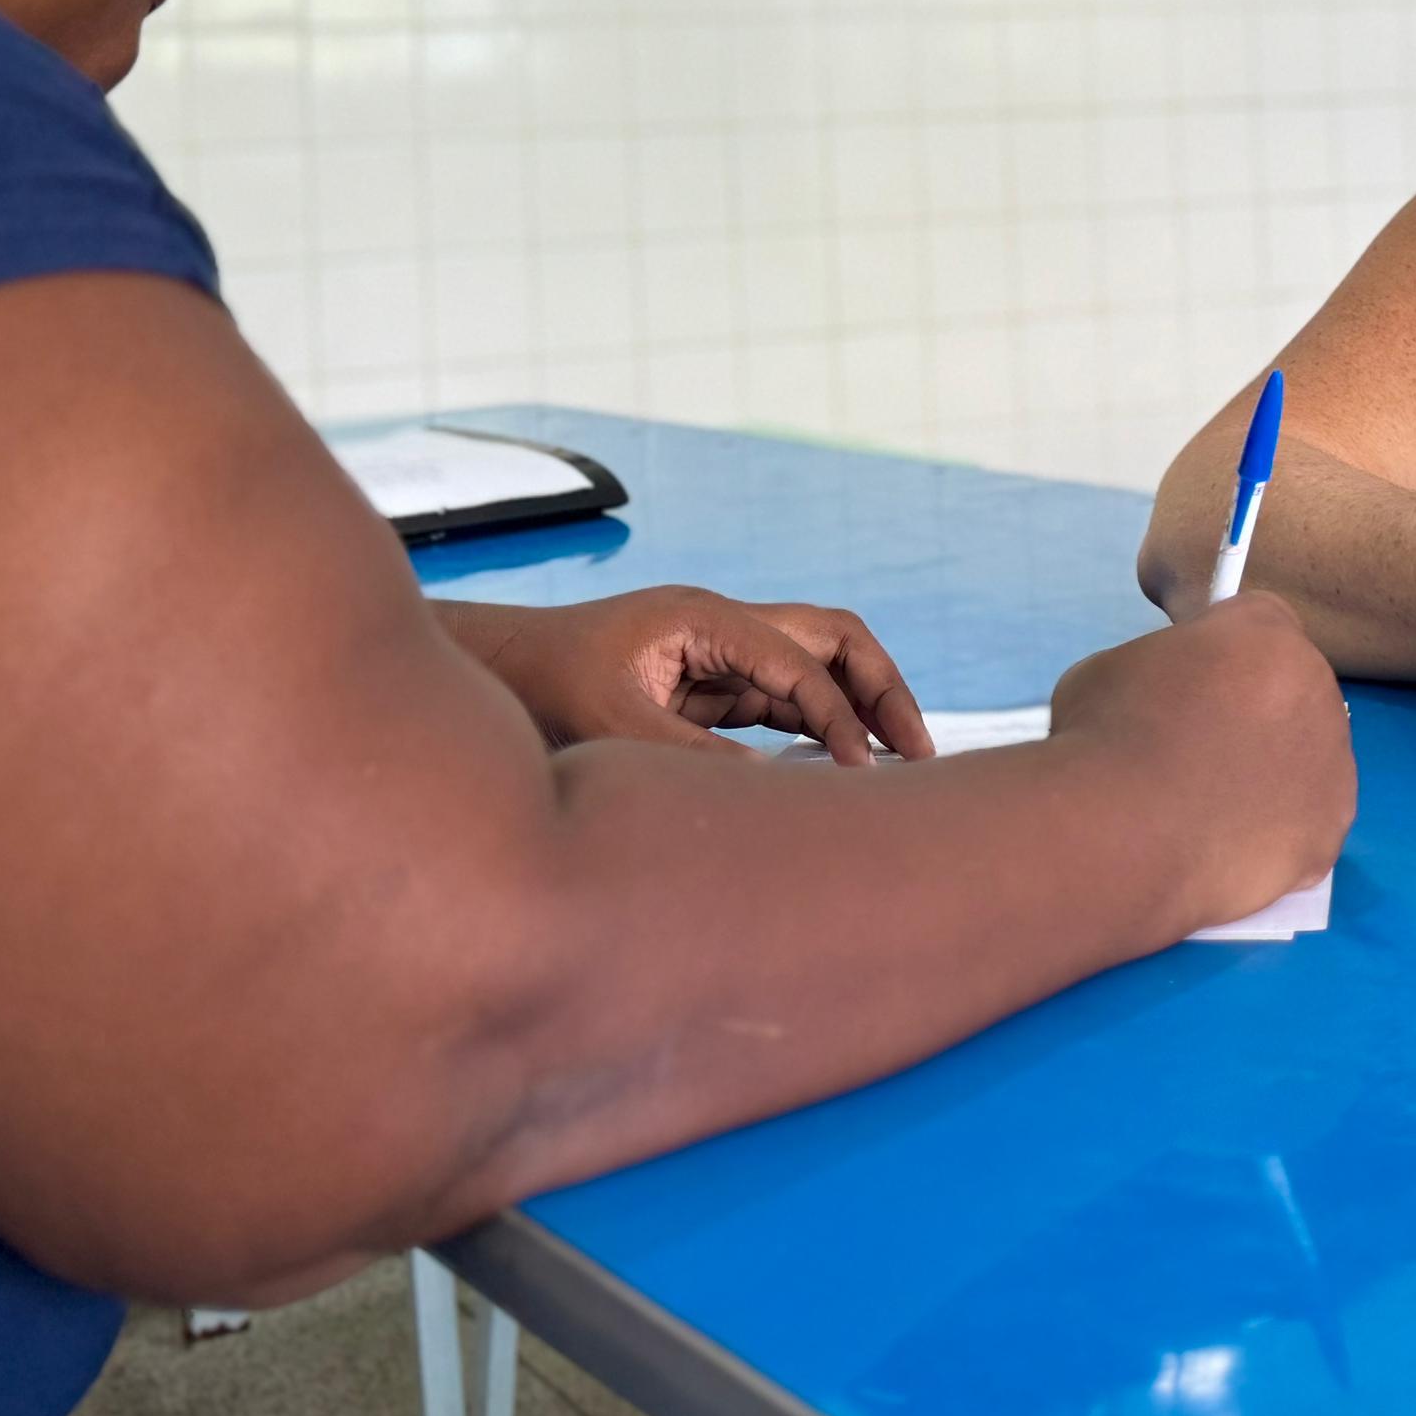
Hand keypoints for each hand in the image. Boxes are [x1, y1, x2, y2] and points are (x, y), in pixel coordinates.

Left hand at [444, 588, 931, 765]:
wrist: (496, 669)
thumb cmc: (542, 685)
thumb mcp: (613, 724)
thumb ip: (691, 757)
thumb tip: (771, 795)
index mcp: (704, 620)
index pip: (799, 663)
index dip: (839, 718)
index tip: (864, 774)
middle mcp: (722, 627)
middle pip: (832, 638)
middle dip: (882, 688)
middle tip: (919, 750)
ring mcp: (718, 654)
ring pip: (815, 667)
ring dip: (858, 708)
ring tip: (899, 765)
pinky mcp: (708, 687)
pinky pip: (784, 700)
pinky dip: (821, 728)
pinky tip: (842, 773)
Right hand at [1050, 597, 1356, 930]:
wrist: (1121, 836)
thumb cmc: (1106, 738)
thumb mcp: (1118, 669)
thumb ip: (1165, 673)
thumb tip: (1165, 701)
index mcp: (1268, 636)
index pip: (1259, 625)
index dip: (1224, 655)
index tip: (1192, 684)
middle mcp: (1317, 694)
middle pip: (1293, 693)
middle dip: (1254, 716)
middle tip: (1198, 753)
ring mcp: (1332, 769)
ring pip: (1307, 764)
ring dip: (1271, 778)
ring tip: (1209, 812)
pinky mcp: (1327, 835)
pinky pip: (1305, 828)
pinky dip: (1275, 839)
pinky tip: (1228, 850)